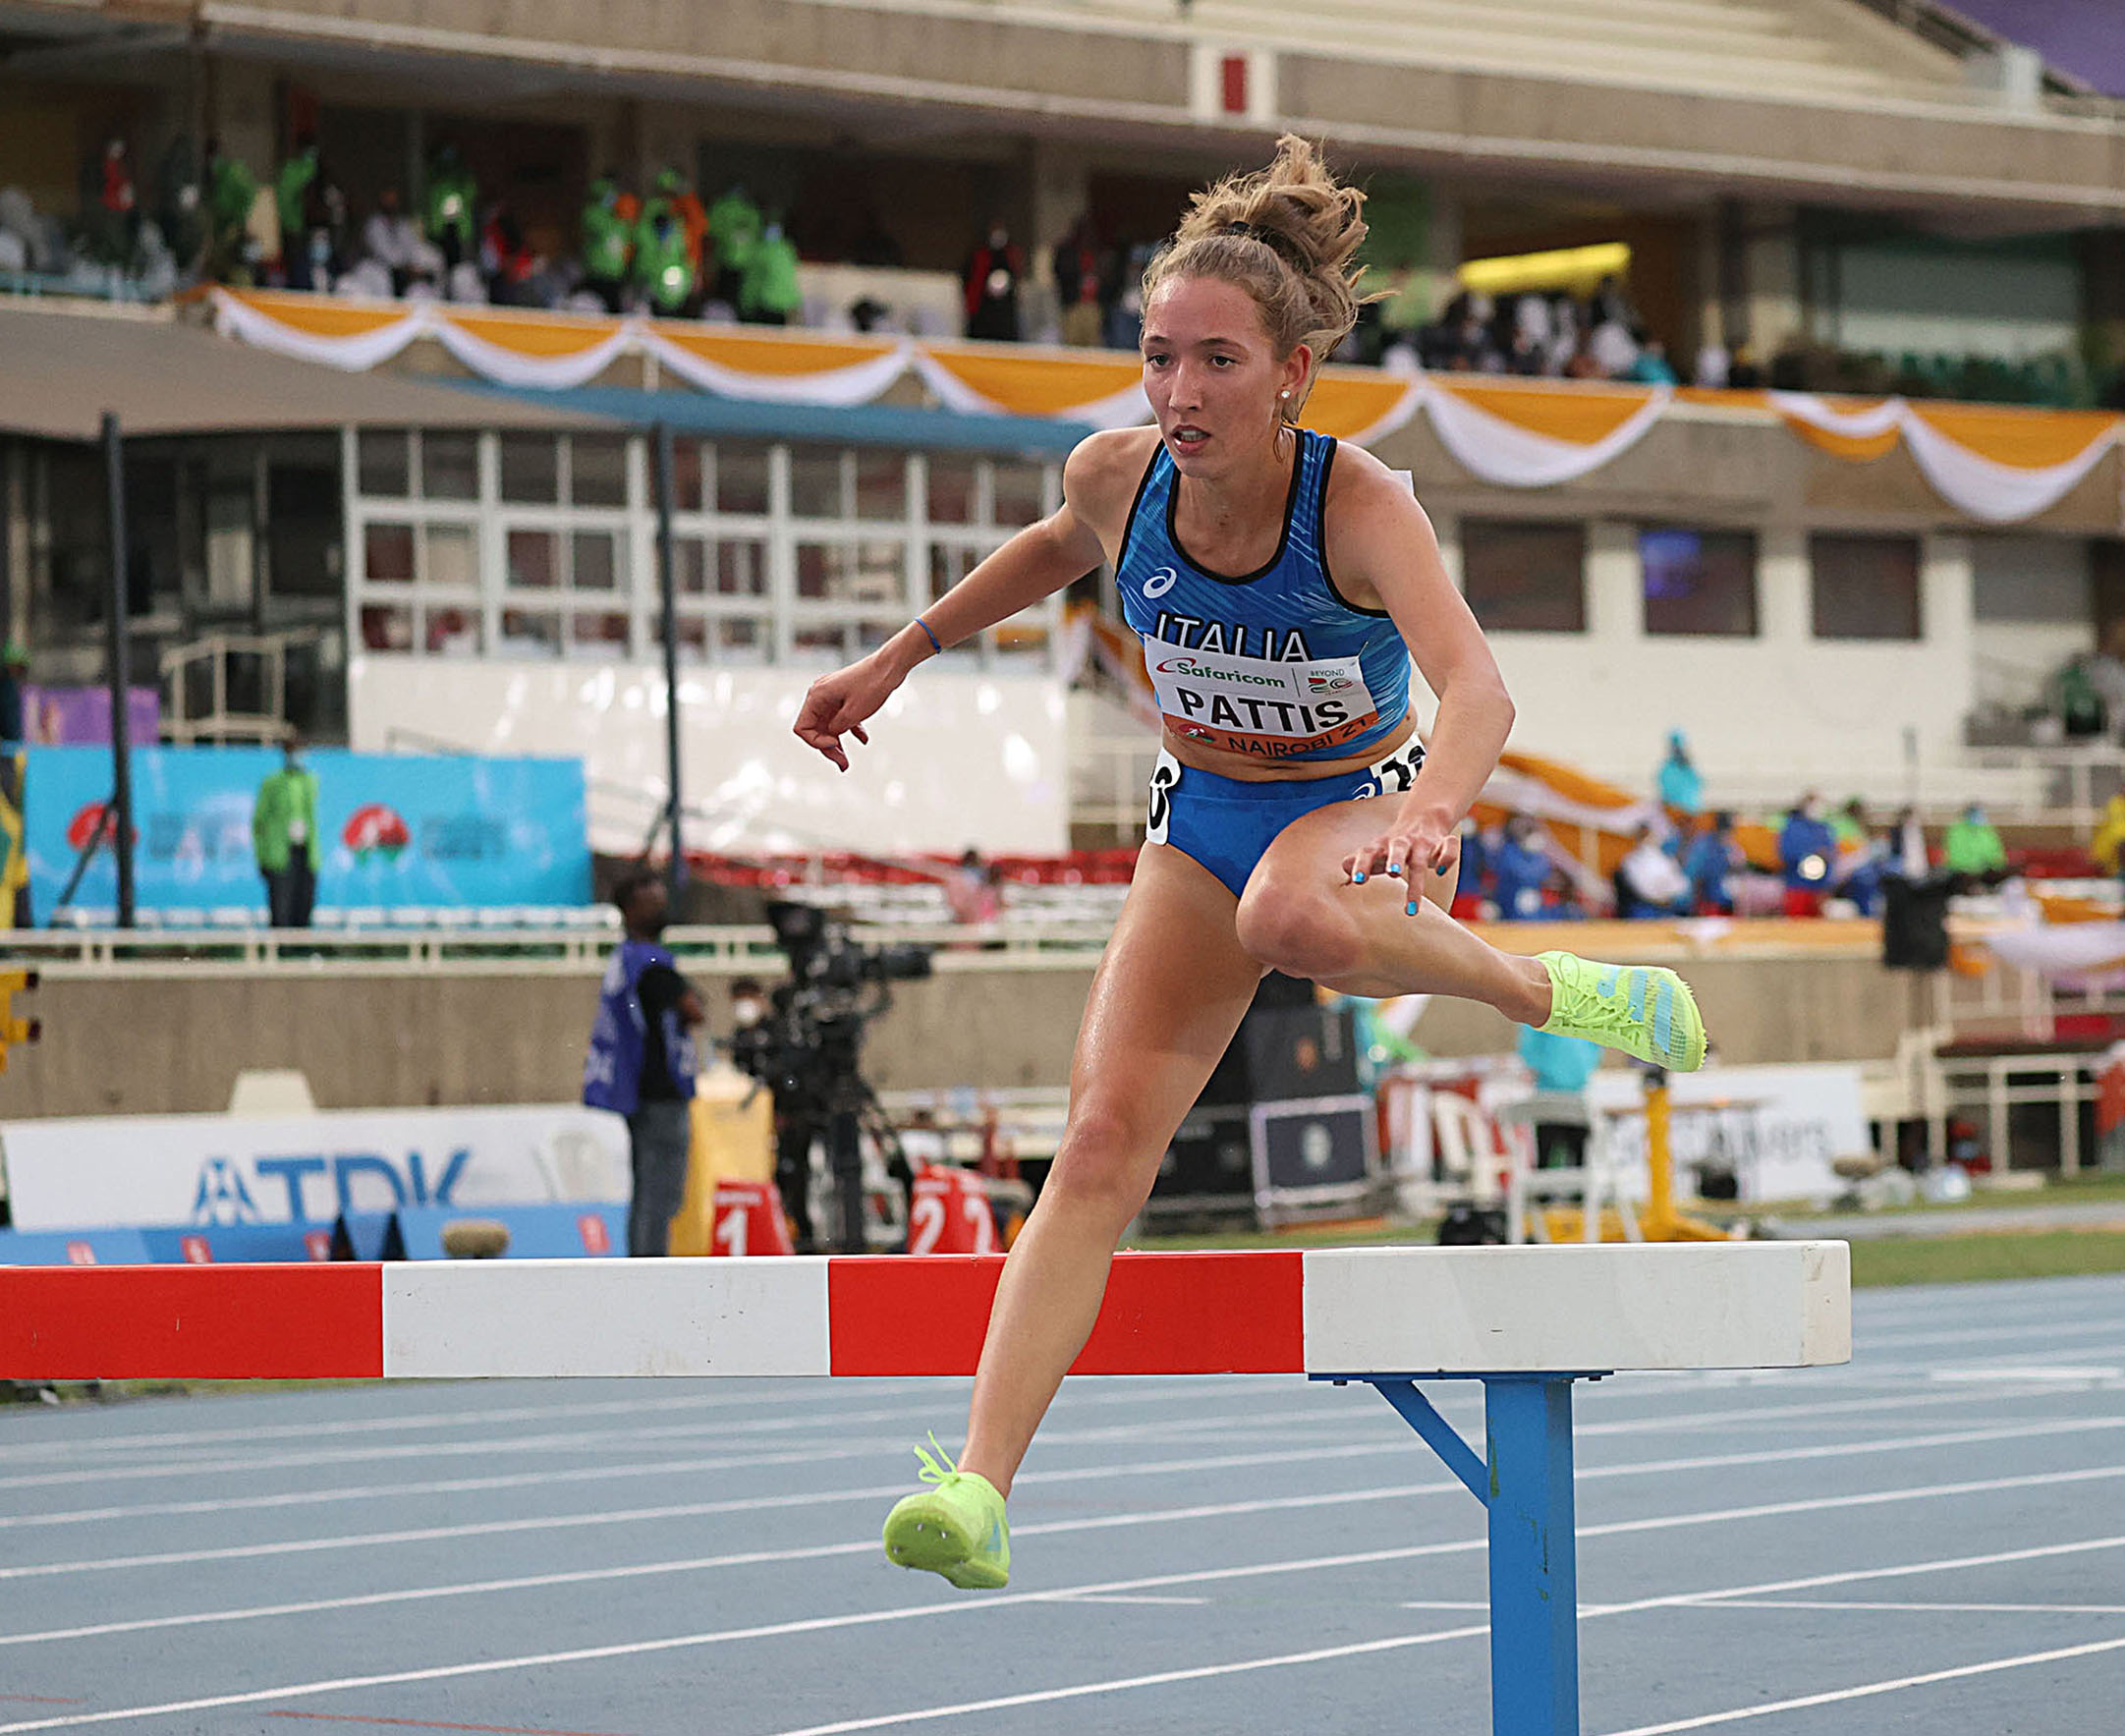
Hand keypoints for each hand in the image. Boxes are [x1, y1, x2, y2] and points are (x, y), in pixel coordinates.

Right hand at [793, 653, 898, 771]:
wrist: (890, 666)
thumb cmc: (872, 684)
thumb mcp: (854, 713)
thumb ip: (838, 728)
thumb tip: (831, 736)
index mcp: (817, 696)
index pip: (802, 727)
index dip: (816, 742)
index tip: (835, 744)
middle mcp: (821, 696)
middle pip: (815, 729)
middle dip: (828, 748)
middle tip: (843, 764)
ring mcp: (832, 696)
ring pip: (828, 726)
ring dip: (837, 744)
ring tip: (846, 762)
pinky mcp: (844, 697)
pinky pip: (841, 718)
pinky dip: (850, 730)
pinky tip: (862, 740)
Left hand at [1343, 797, 1460, 908]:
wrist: (1423, 818)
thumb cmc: (1392, 845)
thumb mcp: (1374, 850)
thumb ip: (1359, 860)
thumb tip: (1343, 867)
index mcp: (1382, 845)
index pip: (1369, 852)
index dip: (1363, 865)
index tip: (1358, 881)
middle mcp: (1402, 843)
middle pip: (1398, 849)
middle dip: (1396, 860)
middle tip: (1392, 874)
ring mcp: (1423, 843)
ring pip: (1422, 859)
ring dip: (1417, 881)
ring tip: (1411, 909)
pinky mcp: (1442, 843)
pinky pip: (1449, 848)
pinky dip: (1446, 859)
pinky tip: (1440, 871)